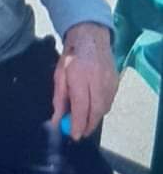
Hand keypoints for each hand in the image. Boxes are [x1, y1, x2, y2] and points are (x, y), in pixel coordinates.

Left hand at [51, 23, 118, 140]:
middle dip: (88, 125)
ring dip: (95, 117)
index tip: (74, 136)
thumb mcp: (59, 75)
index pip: (81, 106)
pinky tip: (93, 107)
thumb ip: (59, 99)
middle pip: (96, 111)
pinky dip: (102, 108)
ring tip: (85, 120)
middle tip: (80, 132)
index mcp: (79, 76)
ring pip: (105, 108)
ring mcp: (109, 80)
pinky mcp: (117, 81)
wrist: (91, 37)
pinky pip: (110, 101)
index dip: (78, 124)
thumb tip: (57, 121)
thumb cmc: (71, 56)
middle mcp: (97, 79)